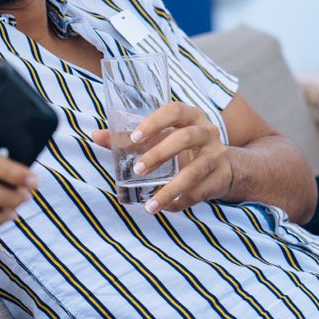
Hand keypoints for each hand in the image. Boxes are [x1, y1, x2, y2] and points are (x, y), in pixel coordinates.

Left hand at [92, 102, 232, 213]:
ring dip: (170, 190)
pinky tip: (166, 208)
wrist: (223, 164)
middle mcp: (206, 131)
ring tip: (150, 205)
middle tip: (138, 170)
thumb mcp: (161, 136)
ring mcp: (217, 154)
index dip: (154, 123)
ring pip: (194, 171)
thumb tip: (96, 135)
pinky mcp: (222, 176)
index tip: (134, 138)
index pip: (173, 111)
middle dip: (159, 154)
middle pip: (185, 138)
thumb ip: (128, 137)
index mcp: (189, 115)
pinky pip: (200, 192)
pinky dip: (181, 202)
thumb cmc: (180, 145)